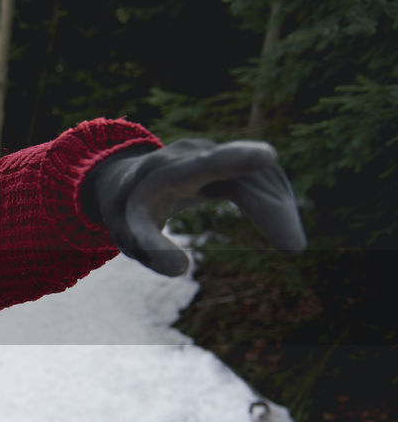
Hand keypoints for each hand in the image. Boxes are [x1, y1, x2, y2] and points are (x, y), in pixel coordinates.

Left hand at [84, 139, 306, 275]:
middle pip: (240, 176)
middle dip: (270, 207)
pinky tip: (283, 225)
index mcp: (163, 172)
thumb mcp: (130, 234)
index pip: (200, 165)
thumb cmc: (128, 213)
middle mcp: (190, 154)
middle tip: (293, 246)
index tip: (267, 156)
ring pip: (257, 176)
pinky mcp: (227, 158)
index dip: (232, 160)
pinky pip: (259, 177)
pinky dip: (274, 201)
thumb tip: (180, 269)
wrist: (128, 183)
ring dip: (277, 208)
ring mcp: (211, 152)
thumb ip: (150, 249)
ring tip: (290, 243)